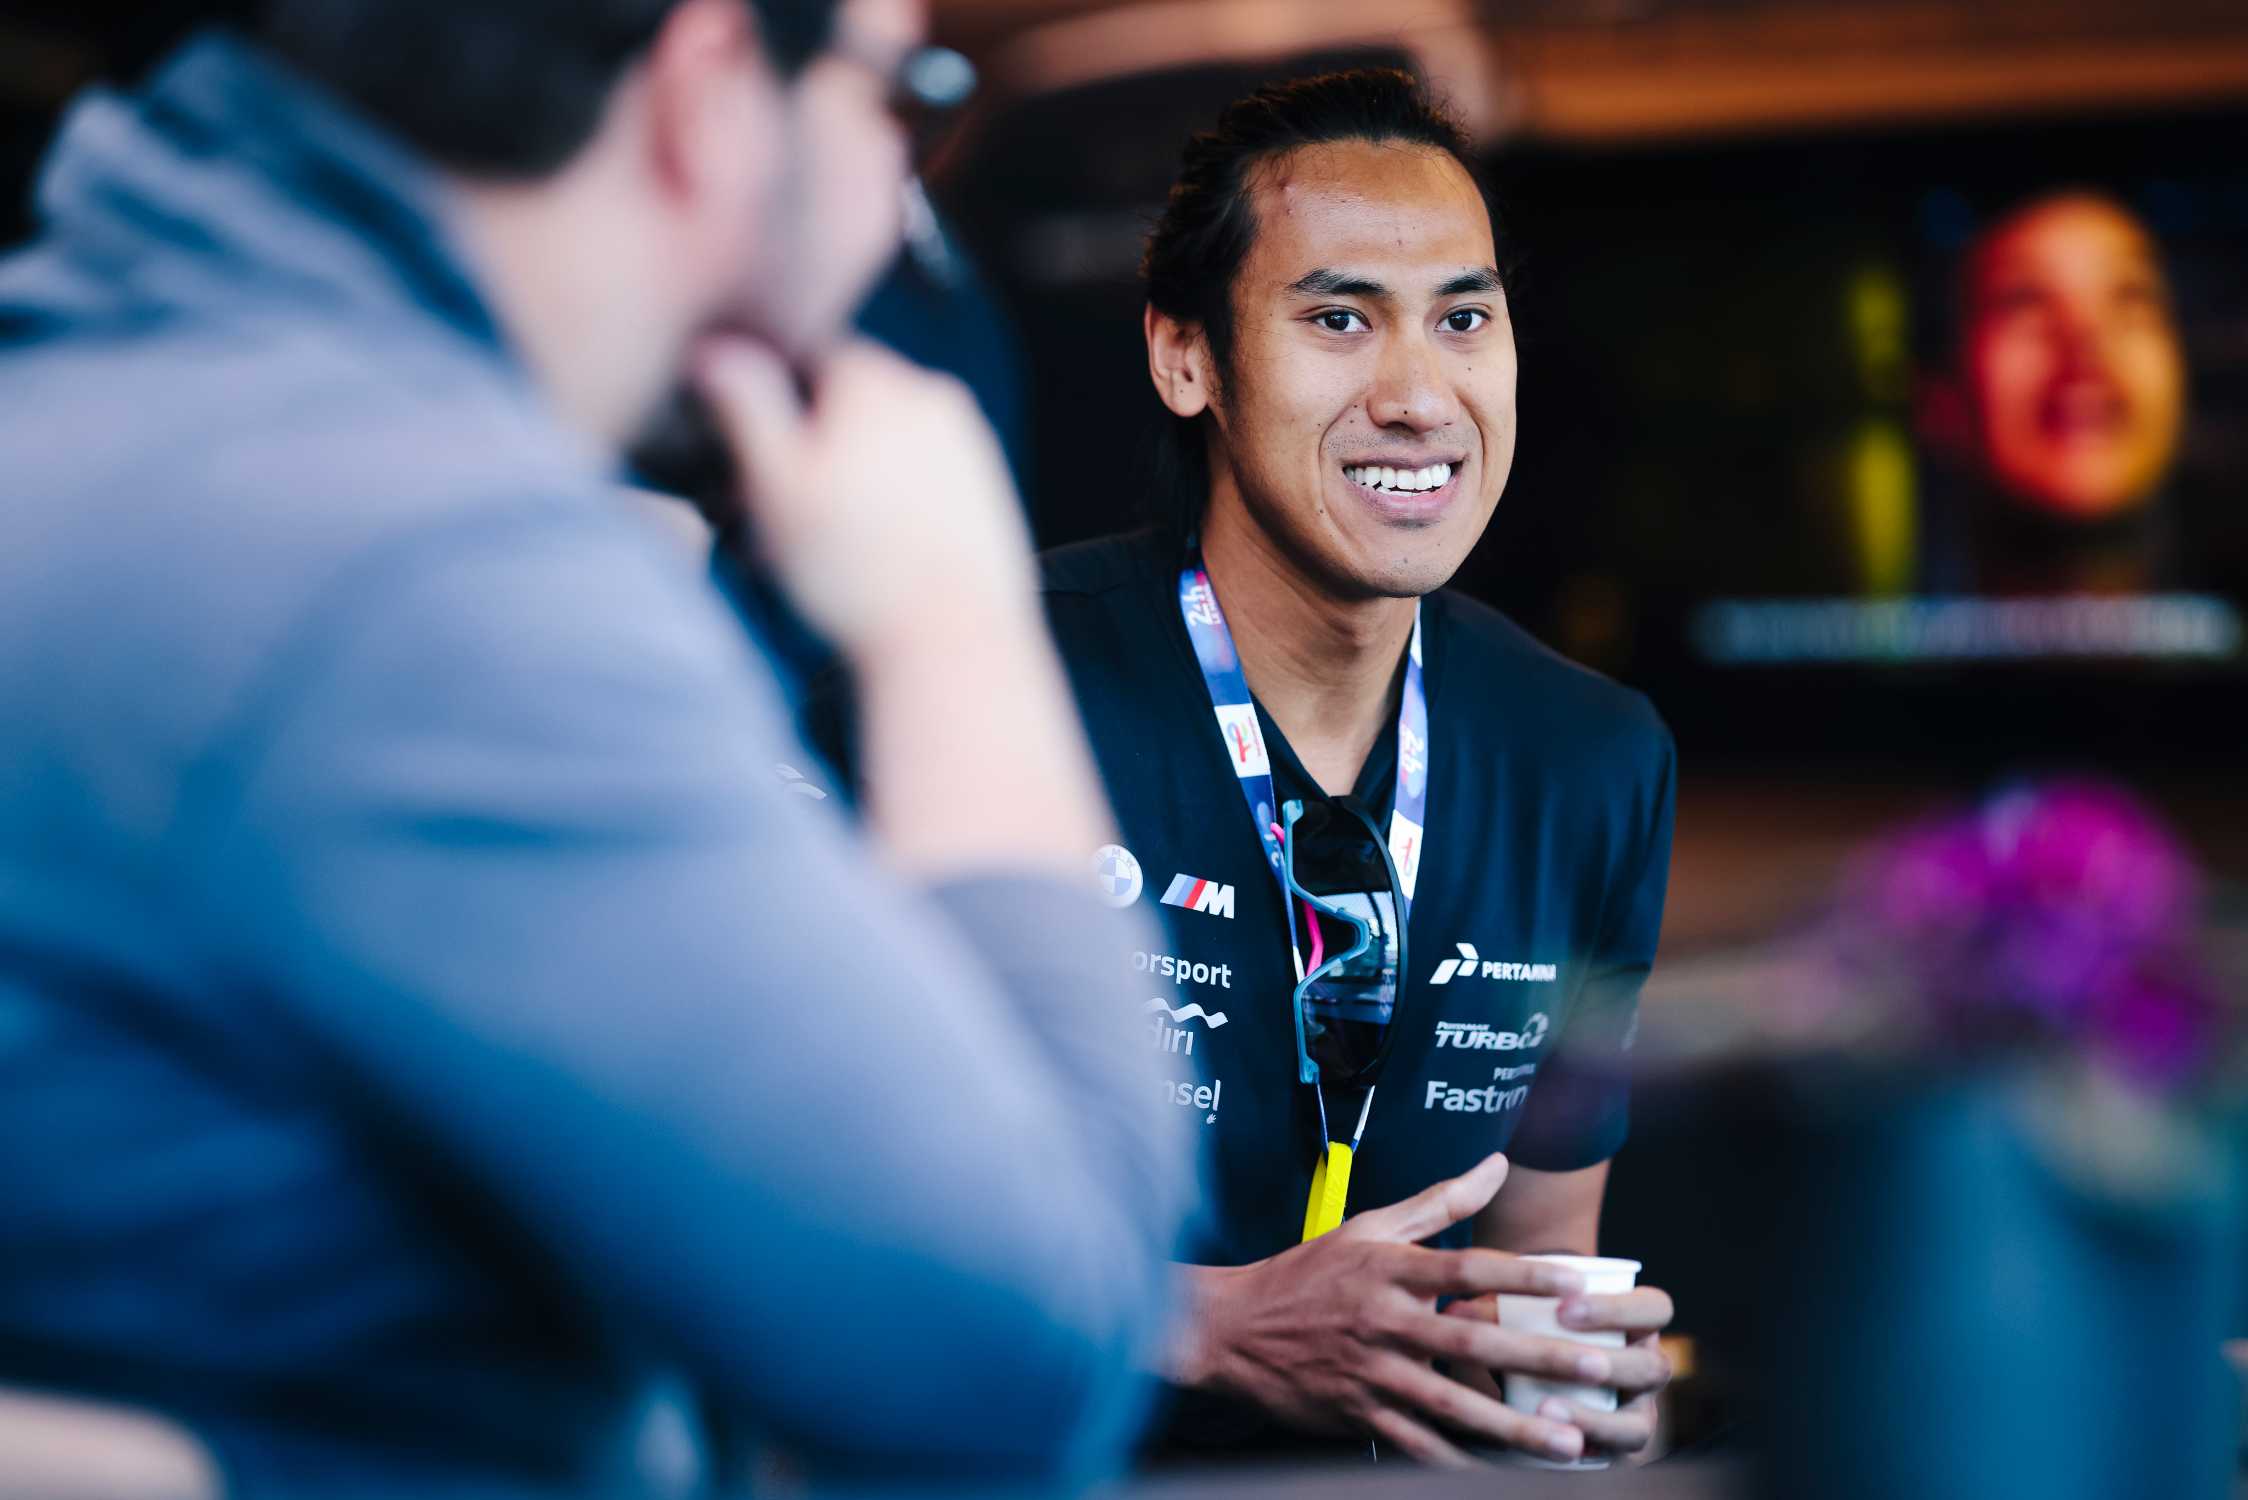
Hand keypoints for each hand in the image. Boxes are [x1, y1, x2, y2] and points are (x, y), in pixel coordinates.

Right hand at [694, 336, 1033, 656]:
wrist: (953, 639)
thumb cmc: (854, 566)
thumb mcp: (775, 481)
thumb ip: (746, 403)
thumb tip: (718, 348)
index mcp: (877, 378)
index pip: (805, 359)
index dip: (766, 408)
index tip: (749, 463)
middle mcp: (932, 394)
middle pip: (848, 405)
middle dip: (808, 450)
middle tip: (774, 518)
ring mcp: (968, 443)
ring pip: (885, 447)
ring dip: (848, 482)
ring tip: (821, 548)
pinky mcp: (988, 491)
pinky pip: (922, 483)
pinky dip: (893, 507)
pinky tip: (873, 557)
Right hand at [1179, 1154, 1632, 1466]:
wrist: (1231, 1329)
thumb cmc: (1308, 1273)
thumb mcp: (1368, 1227)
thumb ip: (1439, 1201)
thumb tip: (1497, 1164)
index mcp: (1389, 1268)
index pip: (1466, 1265)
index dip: (1523, 1272)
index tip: (1577, 1281)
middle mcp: (1383, 1319)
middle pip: (1472, 1337)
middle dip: (1540, 1356)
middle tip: (1599, 1369)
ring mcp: (1370, 1372)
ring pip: (1451, 1403)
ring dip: (1513, 1425)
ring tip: (1568, 1441)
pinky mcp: (1357, 1414)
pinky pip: (1416, 1445)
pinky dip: (1457, 1461)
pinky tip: (1500, 1472)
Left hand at [1443, 1281, 1674, 1458]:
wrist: (1542, 1361)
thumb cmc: (1536, 1320)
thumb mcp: (1524, 1309)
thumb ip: (1498, 1306)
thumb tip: (1451, 1311)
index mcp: (1639, 1322)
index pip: (1654, 1308)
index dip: (1619, 1308)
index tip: (1563, 1308)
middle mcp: (1647, 1368)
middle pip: (1653, 1368)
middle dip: (1611, 1363)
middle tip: (1556, 1356)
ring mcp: (1638, 1412)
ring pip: (1638, 1426)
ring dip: (1595, 1419)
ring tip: (1546, 1409)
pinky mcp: (1618, 1448)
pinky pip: (1615, 1459)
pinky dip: (1584, 1449)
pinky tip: (1549, 1444)